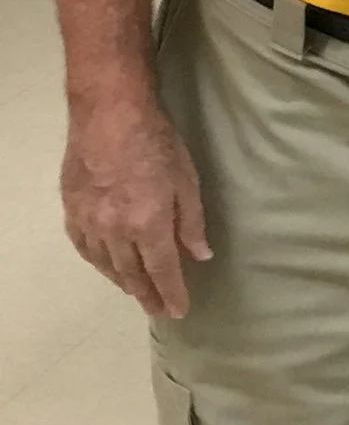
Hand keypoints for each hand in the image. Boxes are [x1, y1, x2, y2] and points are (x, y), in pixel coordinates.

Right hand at [62, 92, 211, 316]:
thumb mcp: (186, 181)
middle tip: (157, 310)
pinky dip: (96, 261)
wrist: (109, 112)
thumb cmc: (157, 141)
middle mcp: (114, 229)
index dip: (171, 293)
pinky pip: (83, 246)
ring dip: (121, 281)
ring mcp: (89, 220)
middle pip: (131, 273)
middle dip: (146, 294)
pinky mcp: (71, 208)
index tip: (178, 311)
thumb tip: (199, 256)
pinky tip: (104, 265)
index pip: (162, 270)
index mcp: (147, 224)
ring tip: (135, 292)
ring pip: (104, 263)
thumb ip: (191, 223)